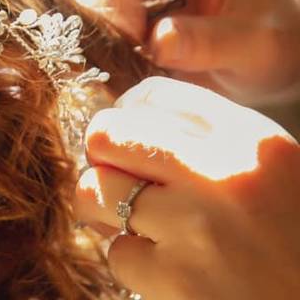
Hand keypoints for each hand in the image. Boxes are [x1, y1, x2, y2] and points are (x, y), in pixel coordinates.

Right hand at [64, 0, 299, 103]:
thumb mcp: (258, 47)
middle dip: (100, 17)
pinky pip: (79, 5)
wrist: (260, 43)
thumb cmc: (270, 39)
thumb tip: (156, 43)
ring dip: (90, 30)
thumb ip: (211, 43)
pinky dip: (88, 36)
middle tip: (113, 67)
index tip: (127, 44)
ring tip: (116, 68)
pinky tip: (110, 62)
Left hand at [75, 77, 299, 298]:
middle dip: (104, 158)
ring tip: (140, 223)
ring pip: (95, 191)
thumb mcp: (275, 171)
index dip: (129, 115)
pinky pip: (118, 254)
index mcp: (252, 140)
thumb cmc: (296, 240)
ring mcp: (194, 227)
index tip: (132, 139)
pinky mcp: (176, 279)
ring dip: (107, 208)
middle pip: (108, 135)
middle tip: (122, 180)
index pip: (154, 95)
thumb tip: (130, 119)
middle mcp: (220, 175)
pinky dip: (135, 262)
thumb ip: (211, 141)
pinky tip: (168, 266)